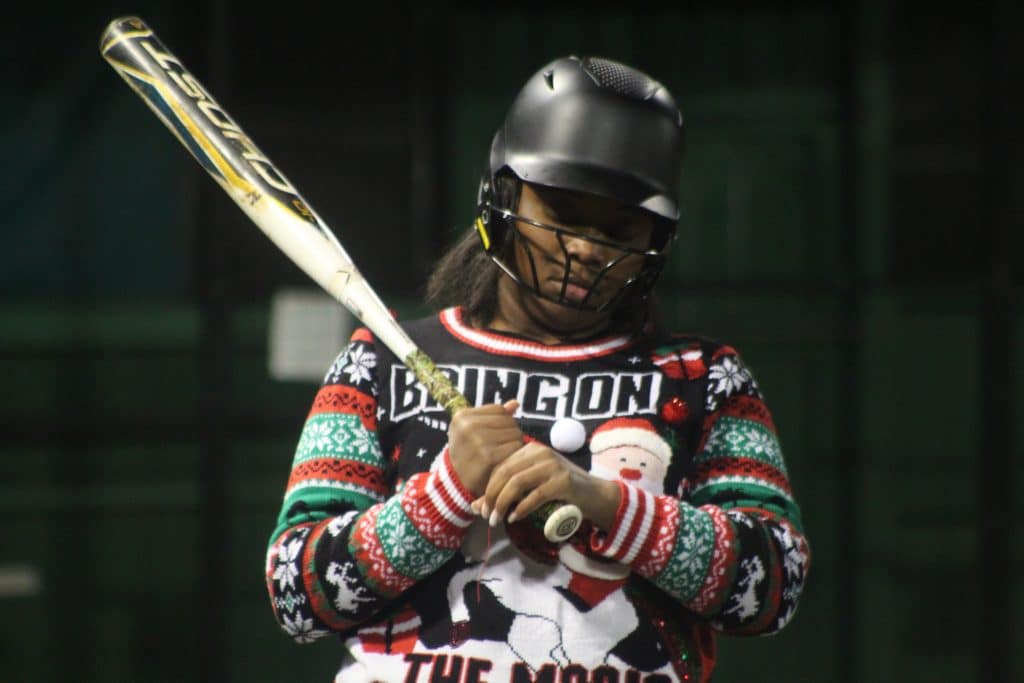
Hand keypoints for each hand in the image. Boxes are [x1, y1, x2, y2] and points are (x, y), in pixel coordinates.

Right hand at [446, 400, 522, 495]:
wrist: (457, 485)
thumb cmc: (467, 454)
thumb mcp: (472, 431)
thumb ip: (493, 416)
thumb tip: (515, 403)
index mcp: (462, 416)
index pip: (499, 410)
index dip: (502, 424)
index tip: (491, 436)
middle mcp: (468, 426)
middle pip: (509, 421)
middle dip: (509, 434)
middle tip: (498, 448)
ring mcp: (478, 441)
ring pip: (515, 433)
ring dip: (514, 445)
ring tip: (500, 455)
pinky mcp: (489, 456)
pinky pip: (516, 448)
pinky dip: (514, 456)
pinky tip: (504, 462)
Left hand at [473, 442, 621, 531]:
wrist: (595, 495)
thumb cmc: (561, 490)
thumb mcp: (532, 488)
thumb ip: (507, 493)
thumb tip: (476, 507)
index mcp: (530, 449)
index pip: (500, 466)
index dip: (487, 488)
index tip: (482, 508)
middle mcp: (540, 452)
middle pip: (506, 473)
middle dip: (492, 497)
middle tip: (487, 517)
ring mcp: (553, 465)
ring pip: (518, 483)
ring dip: (503, 503)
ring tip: (498, 520)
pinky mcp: (563, 481)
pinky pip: (536, 495)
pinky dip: (522, 508)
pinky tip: (515, 518)